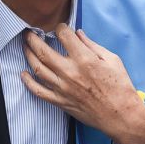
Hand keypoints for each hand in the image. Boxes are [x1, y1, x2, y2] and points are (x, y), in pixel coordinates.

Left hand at [22, 27, 144, 143]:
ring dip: (28, 55)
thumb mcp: (112, 60)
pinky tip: (24, 74)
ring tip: (26, 46)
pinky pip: (39, 91)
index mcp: (84, 59)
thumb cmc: (120, 87)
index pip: (64, 36)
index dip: (59, 28)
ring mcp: (63, 88)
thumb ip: (92, 45)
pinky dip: (28, 82)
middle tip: (29, 33)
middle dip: (33, 38)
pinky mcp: (60, 101)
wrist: (120, 115)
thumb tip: (78, 34)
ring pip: (37, 68)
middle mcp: (70, 72)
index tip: (59, 28)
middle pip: (43, 51)